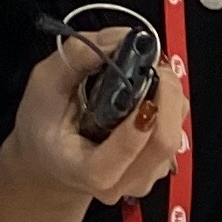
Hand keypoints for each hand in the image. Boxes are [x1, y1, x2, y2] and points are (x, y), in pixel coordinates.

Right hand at [3, 27, 184, 210]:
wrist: (51, 159)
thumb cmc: (45, 124)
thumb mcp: (45, 84)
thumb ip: (77, 58)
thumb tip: (120, 39)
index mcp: (86, 171)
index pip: (122, 155)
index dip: (138, 120)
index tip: (143, 80)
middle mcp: (120, 182)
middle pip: (163, 143)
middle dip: (166, 94)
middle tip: (152, 62)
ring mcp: (142, 178)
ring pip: (175, 134)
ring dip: (169, 96)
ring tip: (145, 75)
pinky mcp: (158, 167)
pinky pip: (177, 131)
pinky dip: (169, 104)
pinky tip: (146, 93)